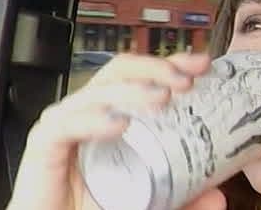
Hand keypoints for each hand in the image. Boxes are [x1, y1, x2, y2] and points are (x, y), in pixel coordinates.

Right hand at [5, 53, 227, 209]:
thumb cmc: (94, 205)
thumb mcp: (148, 199)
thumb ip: (182, 197)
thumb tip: (217, 198)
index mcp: (116, 117)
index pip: (144, 78)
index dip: (171, 64)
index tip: (203, 65)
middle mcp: (90, 114)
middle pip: (120, 72)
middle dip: (155, 68)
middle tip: (185, 80)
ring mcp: (66, 126)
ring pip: (97, 91)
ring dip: (132, 90)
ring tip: (161, 98)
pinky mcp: (43, 145)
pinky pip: (64, 123)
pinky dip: (92, 119)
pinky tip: (118, 124)